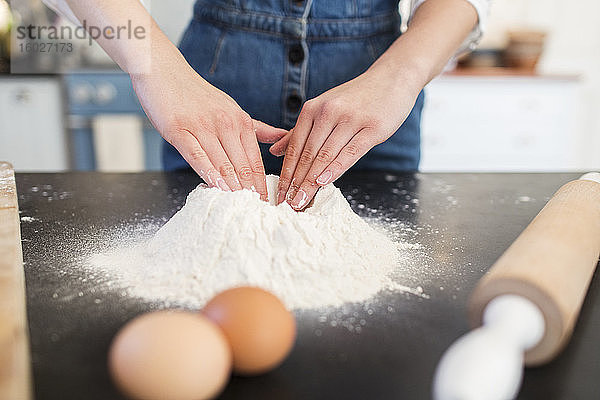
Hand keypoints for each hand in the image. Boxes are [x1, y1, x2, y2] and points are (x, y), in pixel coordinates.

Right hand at [131, 55, 286, 200]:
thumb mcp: (231, 108)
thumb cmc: (196, 94)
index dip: (261, 184)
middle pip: (242, 165)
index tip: (266, 202)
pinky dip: (207, 172)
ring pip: (222, 163)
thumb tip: (282, 138)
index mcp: (240, 121)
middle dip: (250, 191)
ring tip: (240, 206)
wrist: (162, 70)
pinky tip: (215, 186)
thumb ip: (255, 128)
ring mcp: (202, 127)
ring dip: (232, 187)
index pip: (255, 160)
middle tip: (256, 211)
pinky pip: (197, 155)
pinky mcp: (179, 130)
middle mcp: (225, 124)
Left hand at [271, 64, 422, 209]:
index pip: (294, 148)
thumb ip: (300, 131)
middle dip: (296, 183)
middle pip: (307, 154)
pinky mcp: (372, 127)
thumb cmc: (356, 99)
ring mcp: (350, 119)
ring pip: (326, 155)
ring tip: (302, 200)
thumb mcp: (324, 109)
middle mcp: (328, 112)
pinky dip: (336, 168)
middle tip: (288, 204)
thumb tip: (275, 151)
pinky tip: (325, 182)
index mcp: (312, 109)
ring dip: (312, 181)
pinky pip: (350, 151)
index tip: (279, 194)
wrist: (392, 79)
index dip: (286, 173)